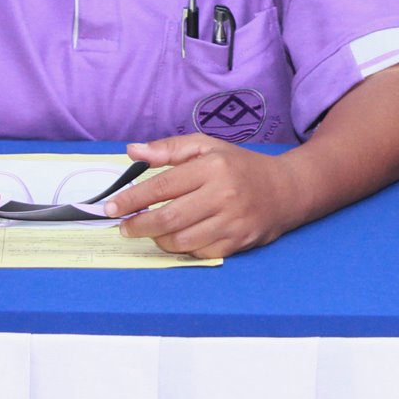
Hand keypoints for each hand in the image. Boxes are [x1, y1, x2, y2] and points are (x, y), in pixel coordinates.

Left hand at [107, 134, 307, 258]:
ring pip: (182, 241)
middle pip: (169, 219)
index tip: (112, 207)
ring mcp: (232, 221)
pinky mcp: (238, 242)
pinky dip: (182, 249)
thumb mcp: (207, 146)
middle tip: (124, 227)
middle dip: (139, 226)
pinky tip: (176, 239)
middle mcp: (223, 194)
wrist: (286, 190)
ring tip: (150, 232)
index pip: (163, 185)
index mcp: (212, 167)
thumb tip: (132, 152)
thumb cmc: (240, 166)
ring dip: (158, 240)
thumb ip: (169, 149)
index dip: (133, 199)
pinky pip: (199, 253)